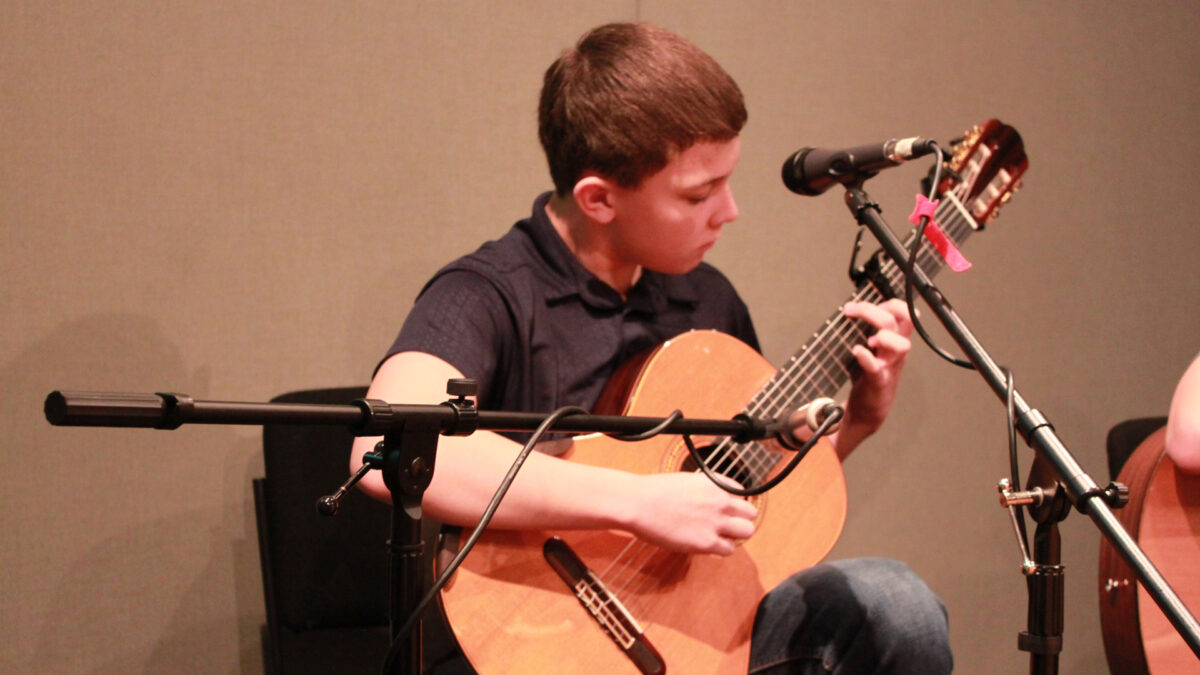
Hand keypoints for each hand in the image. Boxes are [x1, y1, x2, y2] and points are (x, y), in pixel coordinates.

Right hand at [625, 472, 756, 555]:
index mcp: (715, 483)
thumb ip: (704, 489)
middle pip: (750, 513)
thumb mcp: (686, 480)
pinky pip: (729, 550)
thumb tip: (708, 499)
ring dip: (735, 535)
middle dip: (739, 519)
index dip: (732, 504)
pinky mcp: (706, 542)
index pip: (741, 494)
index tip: (723, 510)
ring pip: (747, 531)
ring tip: (719, 537)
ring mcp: (716, 523)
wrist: (639, 503)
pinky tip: (706, 545)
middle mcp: (720, 501)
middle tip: (725, 525)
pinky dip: (720, 549)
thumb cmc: (655, 491)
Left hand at [833, 299, 912, 456]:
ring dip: (884, 336)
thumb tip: (849, 310)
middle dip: (873, 311)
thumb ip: (865, 330)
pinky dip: (866, 358)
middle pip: (898, 321)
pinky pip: (877, 368)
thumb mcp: (870, 348)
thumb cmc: (868, 375)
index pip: (903, 313)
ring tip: (868, 339)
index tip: (861, 303)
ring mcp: (889, 366)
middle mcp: (895, 350)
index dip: (889, 303)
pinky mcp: (879, 381)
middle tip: (851, 310)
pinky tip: (856, 351)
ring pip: (902, 345)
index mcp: (894, 339)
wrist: (869, 408)